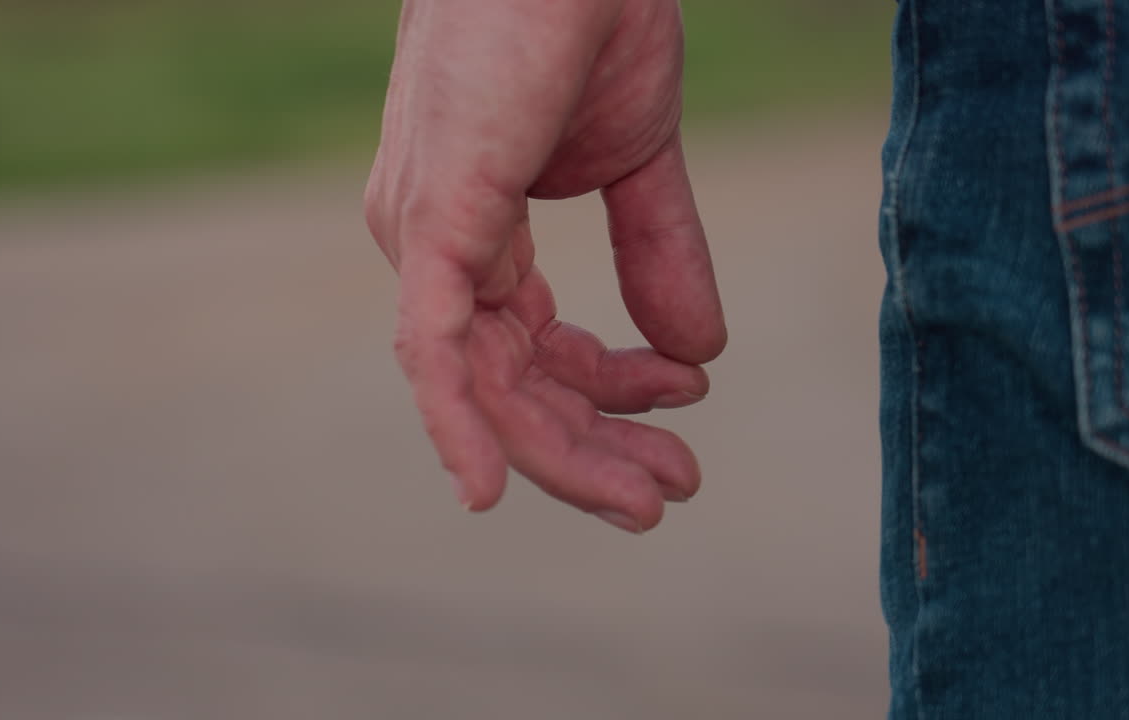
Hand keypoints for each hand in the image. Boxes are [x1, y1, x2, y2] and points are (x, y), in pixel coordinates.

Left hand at [364, 0, 725, 532]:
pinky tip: (488, 493)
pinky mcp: (431, 224)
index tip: (688, 400)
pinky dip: (459, 427)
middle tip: (669, 494)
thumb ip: (659, 255)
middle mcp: (435, 249)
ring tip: (646, 498)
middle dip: (591, 448)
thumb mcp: (638, 161)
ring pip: (484, 388)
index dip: (608, 392)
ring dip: (565, 453)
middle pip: (508, 387)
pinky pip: (432, 350)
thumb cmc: (585, 20)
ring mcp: (425, 240)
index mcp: (474, 236)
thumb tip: (703, 355)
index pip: (533, 350)